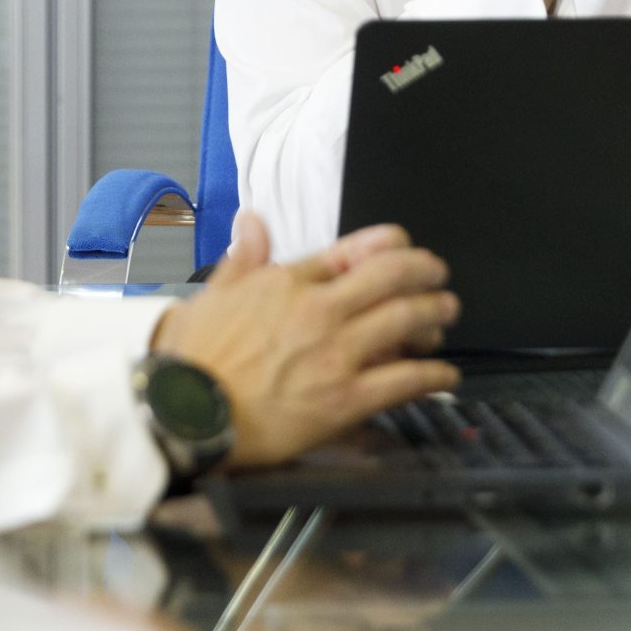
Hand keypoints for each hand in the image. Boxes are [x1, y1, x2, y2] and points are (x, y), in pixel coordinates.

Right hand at [152, 211, 460, 466]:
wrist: (183, 410)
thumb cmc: (194, 356)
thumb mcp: (213, 294)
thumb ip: (242, 256)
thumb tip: (252, 220)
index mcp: (288, 281)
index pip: (355, 250)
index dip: (389, 246)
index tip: (404, 248)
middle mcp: (320, 310)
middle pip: (393, 278)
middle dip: (425, 272)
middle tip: (439, 276)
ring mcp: (336, 354)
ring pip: (407, 320)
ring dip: (436, 313)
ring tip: (447, 312)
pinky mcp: (345, 399)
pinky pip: (404, 380)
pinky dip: (433, 374)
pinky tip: (445, 374)